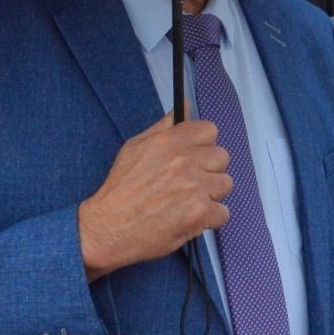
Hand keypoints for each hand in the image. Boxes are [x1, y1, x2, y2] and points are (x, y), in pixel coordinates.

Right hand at [78, 112, 231, 280]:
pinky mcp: (200, 213)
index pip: (210, 130)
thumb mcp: (136, 147)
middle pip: (222, 157)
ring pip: (225, 184)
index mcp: (171, 141)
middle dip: (209, 170)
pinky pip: (223, 212)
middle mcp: (186, 161)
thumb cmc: (120, 190)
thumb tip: (184, 107)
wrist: (108, 227)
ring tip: (189, 201)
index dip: (204, 144)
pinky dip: (210, 219)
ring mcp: (195, 187)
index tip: (195, 155)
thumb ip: (164, 126)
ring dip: (211, 194)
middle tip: (190, 182)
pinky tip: (191, 218)